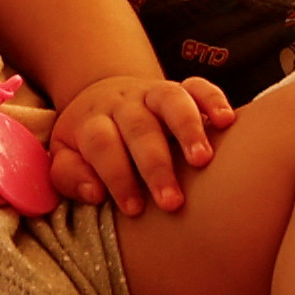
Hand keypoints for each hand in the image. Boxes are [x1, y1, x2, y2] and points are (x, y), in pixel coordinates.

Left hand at [47, 73, 237, 216]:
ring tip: (203, 161)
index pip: (102, 144)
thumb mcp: (66, 156)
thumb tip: (94, 193)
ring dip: (188, 128)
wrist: (102, 96)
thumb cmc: (87, 143)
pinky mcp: (179, 88)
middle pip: (139, 127)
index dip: (117, 175)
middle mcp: (124, 103)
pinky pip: (198, 86)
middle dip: (156, 165)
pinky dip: (213, 100)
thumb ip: (69, 176)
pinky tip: (227, 121)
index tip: (134, 209)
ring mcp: (152, 93)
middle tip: (171, 202)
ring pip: (171, 100)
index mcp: (92, 121)